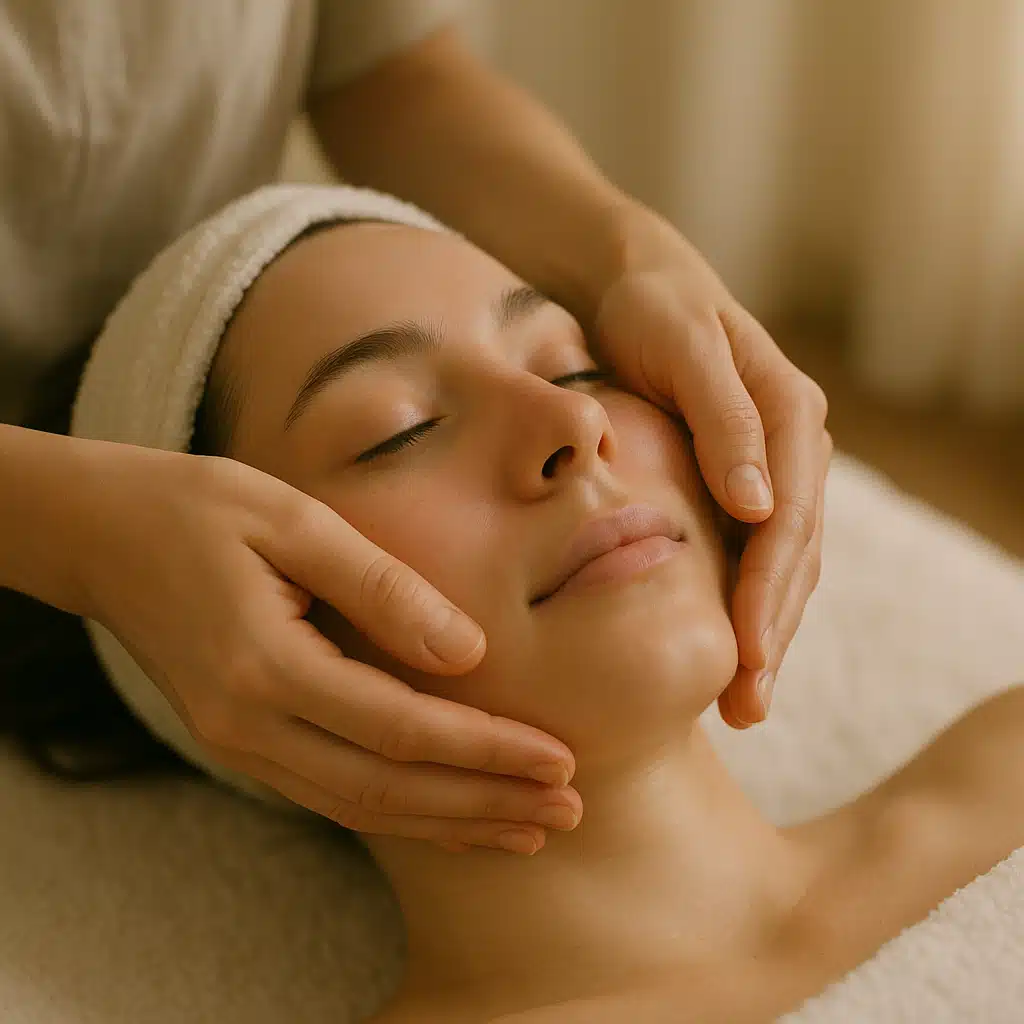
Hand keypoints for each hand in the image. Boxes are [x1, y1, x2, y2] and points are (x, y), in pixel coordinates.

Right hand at [74, 442, 579, 852]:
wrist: (105, 535)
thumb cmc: (203, 509)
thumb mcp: (296, 521)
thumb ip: (382, 588)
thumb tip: (470, 652)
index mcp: (263, 666)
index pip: (400, 728)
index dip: (485, 750)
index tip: (558, 760)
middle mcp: (247, 725)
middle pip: (387, 788)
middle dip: (484, 805)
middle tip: (567, 813)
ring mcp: (239, 743)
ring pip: (362, 806)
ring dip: (450, 823)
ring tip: (529, 831)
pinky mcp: (242, 741)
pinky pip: (333, 794)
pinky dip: (402, 812)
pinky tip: (451, 817)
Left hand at [593, 209, 830, 727]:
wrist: (635, 284)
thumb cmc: (652, 310)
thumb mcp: (682, 347)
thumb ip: (724, 418)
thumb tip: (757, 504)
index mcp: (788, 414)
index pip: (787, 522)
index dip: (766, 594)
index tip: (745, 657)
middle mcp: (792, 446)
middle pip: (792, 555)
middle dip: (770, 632)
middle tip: (746, 704)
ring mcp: (772, 466)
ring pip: (781, 564)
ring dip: (765, 632)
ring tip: (744, 700)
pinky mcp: (741, 479)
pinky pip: (753, 551)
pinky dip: (745, 603)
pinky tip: (729, 649)